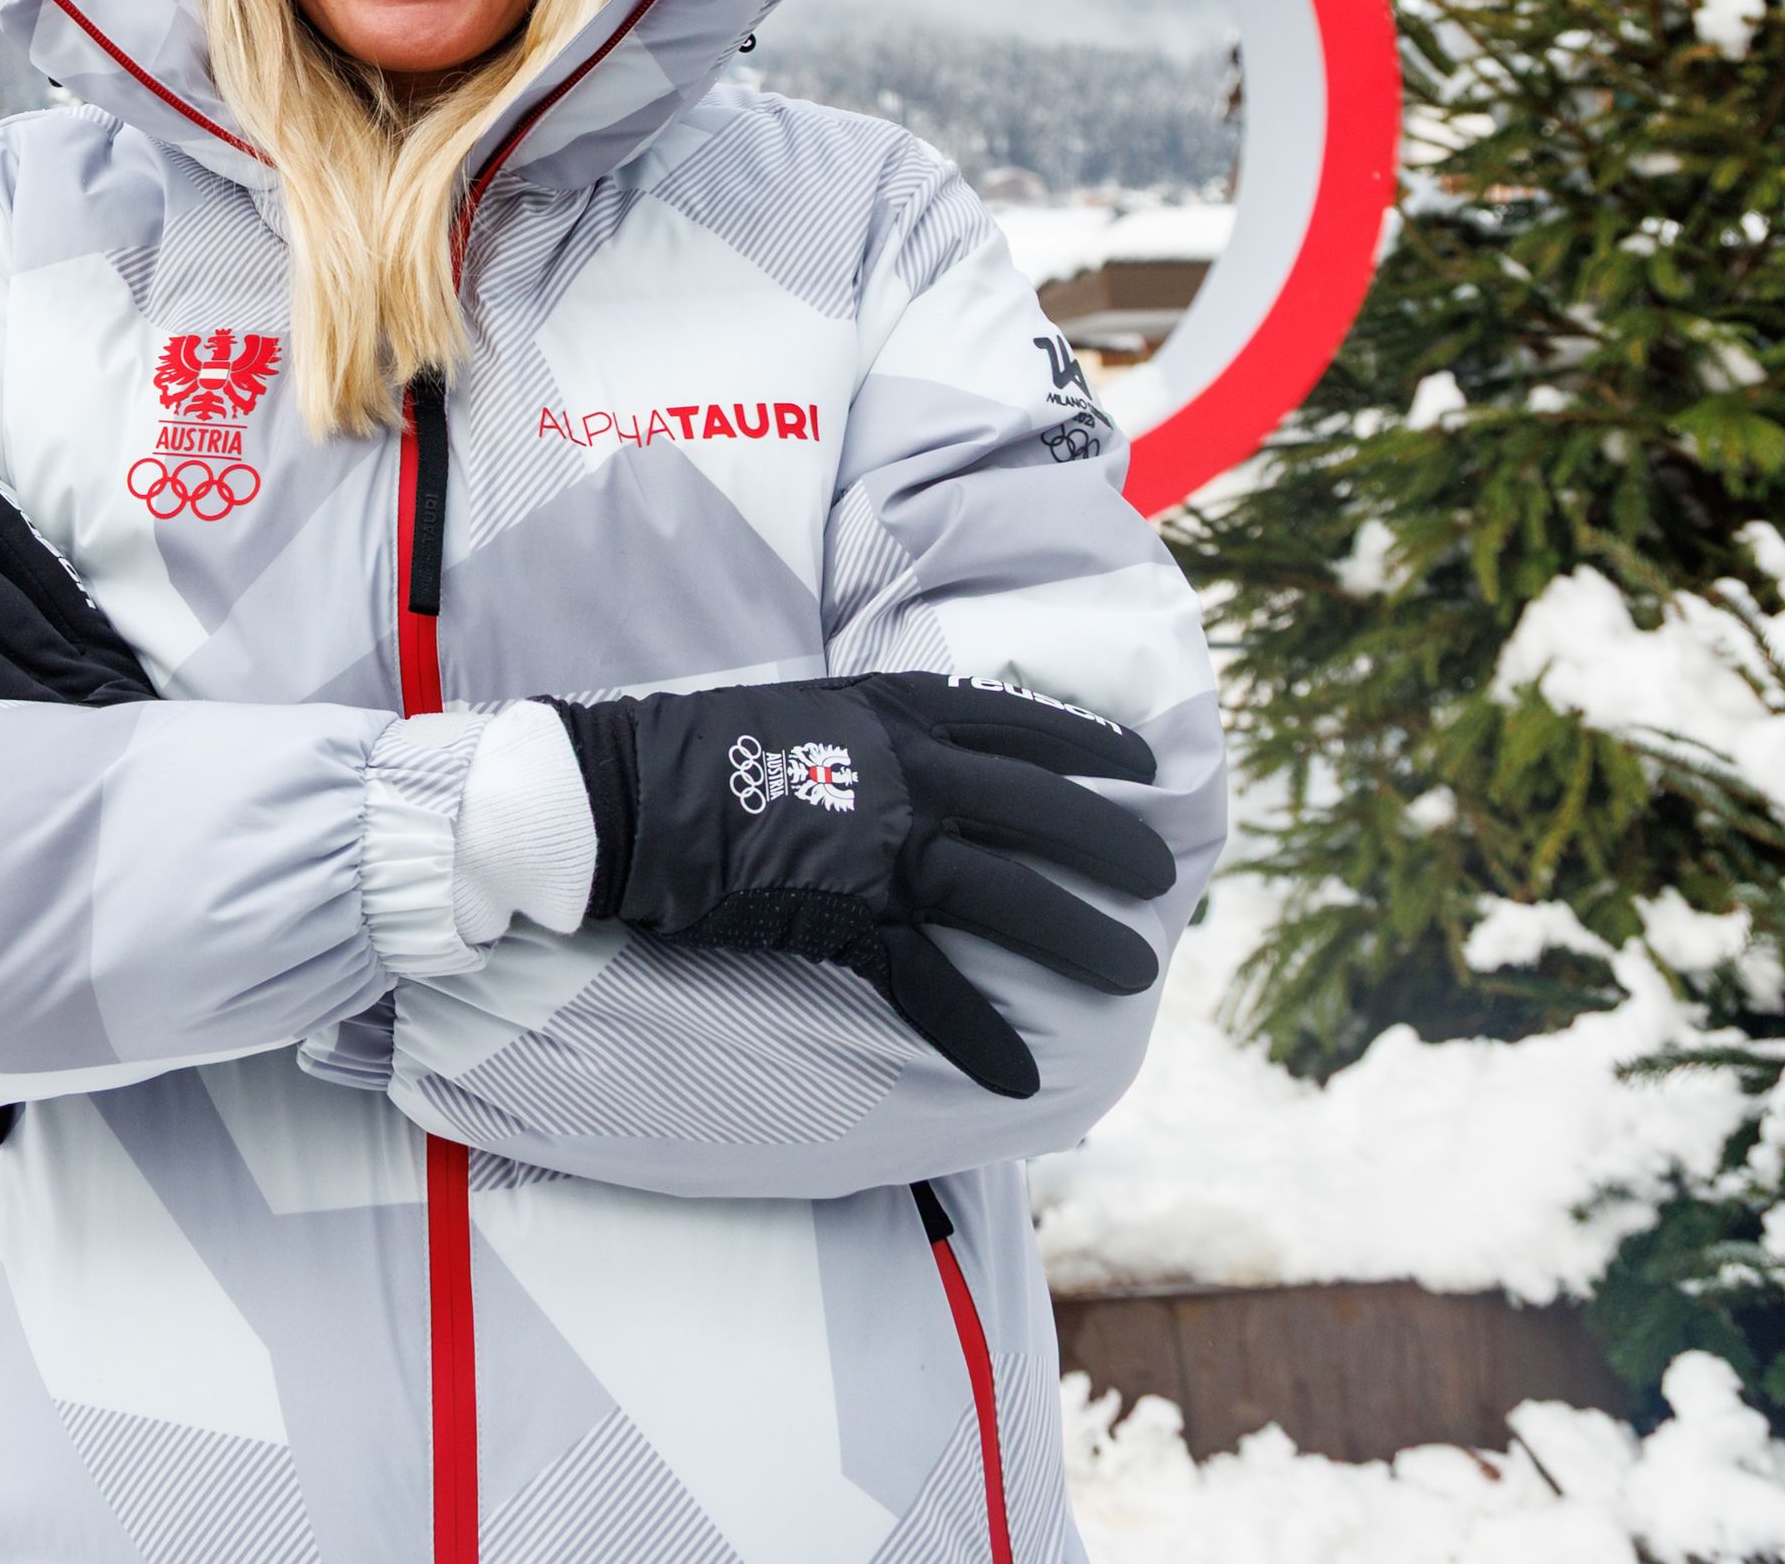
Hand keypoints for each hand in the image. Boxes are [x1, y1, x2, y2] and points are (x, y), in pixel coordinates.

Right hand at [550, 673, 1171, 1099]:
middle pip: (1036, 808)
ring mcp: (879, 843)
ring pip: (1005, 893)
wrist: (619, 795)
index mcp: (890, 715)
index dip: (1084, 743)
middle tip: (1165, 876)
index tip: (1141, 765)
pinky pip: (926, 979)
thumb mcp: (799, 712)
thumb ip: (868, 735)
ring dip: (1077, 936)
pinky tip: (1017, 1071)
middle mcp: (903, 772)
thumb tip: (911, 763)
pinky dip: (975, 1030)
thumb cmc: (693, 754)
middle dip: (1111, 842)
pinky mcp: (845, 912)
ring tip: (1134, 975)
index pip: (1012, 722)